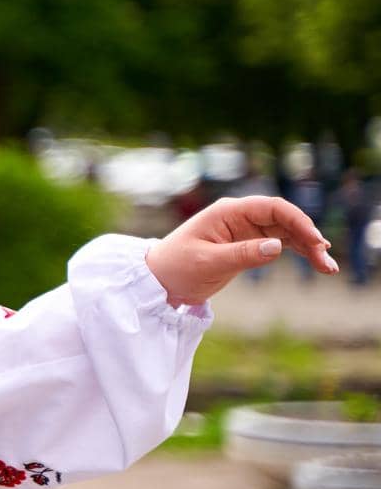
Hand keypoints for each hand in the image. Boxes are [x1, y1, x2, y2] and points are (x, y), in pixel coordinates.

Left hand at [144, 195, 337, 305]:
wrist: (159, 280)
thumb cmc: (177, 267)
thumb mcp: (208, 262)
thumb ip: (242, 254)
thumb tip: (277, 247)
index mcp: (228, 212)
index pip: (272, 208)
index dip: (297, 220)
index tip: (315, 240)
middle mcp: (239, 217)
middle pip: (284, 220)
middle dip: (308, 236)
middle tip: (325, 259)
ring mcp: (245, 231)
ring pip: (286, 233)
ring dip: (308, 247)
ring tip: (328, 268)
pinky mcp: (247, 246)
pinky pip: (279, 245)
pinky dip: (298, 253)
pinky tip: (317, 263)